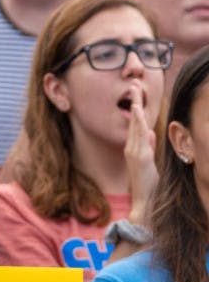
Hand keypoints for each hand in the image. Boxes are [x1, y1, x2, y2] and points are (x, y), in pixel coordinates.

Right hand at [124, 84, 157, 219]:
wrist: (144, 198)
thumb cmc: (147, 181)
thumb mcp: (149, 160)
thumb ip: (149, 145)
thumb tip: (149, 132)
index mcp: (133, 147)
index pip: (135, 123)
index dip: (135, 107)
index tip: (136, 92)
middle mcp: (131, 146)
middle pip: (133, 120)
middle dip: (134, 101)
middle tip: (133, 83)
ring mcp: (135, 150)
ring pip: (135, 124)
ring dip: (135, 107)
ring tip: (135, 91)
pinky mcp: (140, 155)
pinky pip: (139, 135)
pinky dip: (137, 121)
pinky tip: (137, 111)